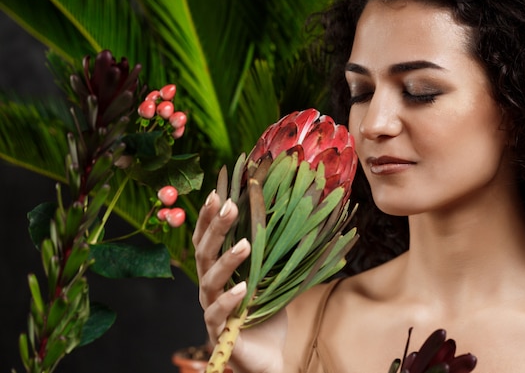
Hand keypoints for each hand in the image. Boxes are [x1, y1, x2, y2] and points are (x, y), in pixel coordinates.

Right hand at [193, 190, 285, 372]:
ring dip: (226, 259)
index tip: (218, 193)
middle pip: (204, 252)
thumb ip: (273, 255)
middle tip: (229, 205)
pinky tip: (243, 288)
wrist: (271, 356)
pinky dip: (229, 300)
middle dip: (215, 227)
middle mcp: (210, 287)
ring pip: (208, 279)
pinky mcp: (219, 332)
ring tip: (244, 243)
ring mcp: (212, 309)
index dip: (209, 217)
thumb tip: (296, 219)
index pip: (207, 239)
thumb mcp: (273, 279)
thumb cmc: (269, 315)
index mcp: (219, 271)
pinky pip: (217, 314)